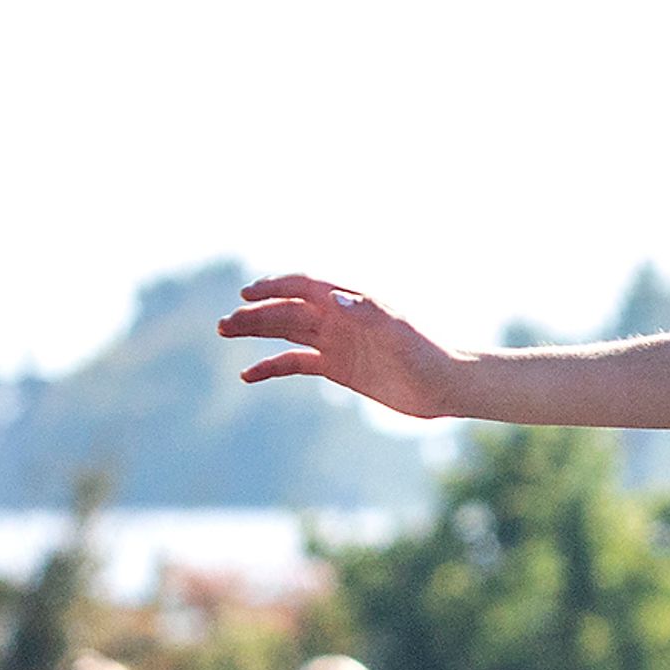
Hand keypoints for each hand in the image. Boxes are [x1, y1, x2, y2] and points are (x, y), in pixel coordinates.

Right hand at [218, 275, 454, 415]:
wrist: (445, 384)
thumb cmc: (426, 352)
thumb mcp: (397, 332)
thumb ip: (366, 312)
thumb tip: (334, 298)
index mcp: (350, 300)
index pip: (304, 286)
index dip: (275, 286)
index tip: (247, 294)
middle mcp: (339, 317)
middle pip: (287, 309)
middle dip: (255, 313)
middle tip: (224, 325)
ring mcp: (336, 342)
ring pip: (287, 332)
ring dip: (256, 331)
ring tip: (225, 332)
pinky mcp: (337, 368)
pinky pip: (296, 363)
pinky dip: (272, 367)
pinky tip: (248, 375)